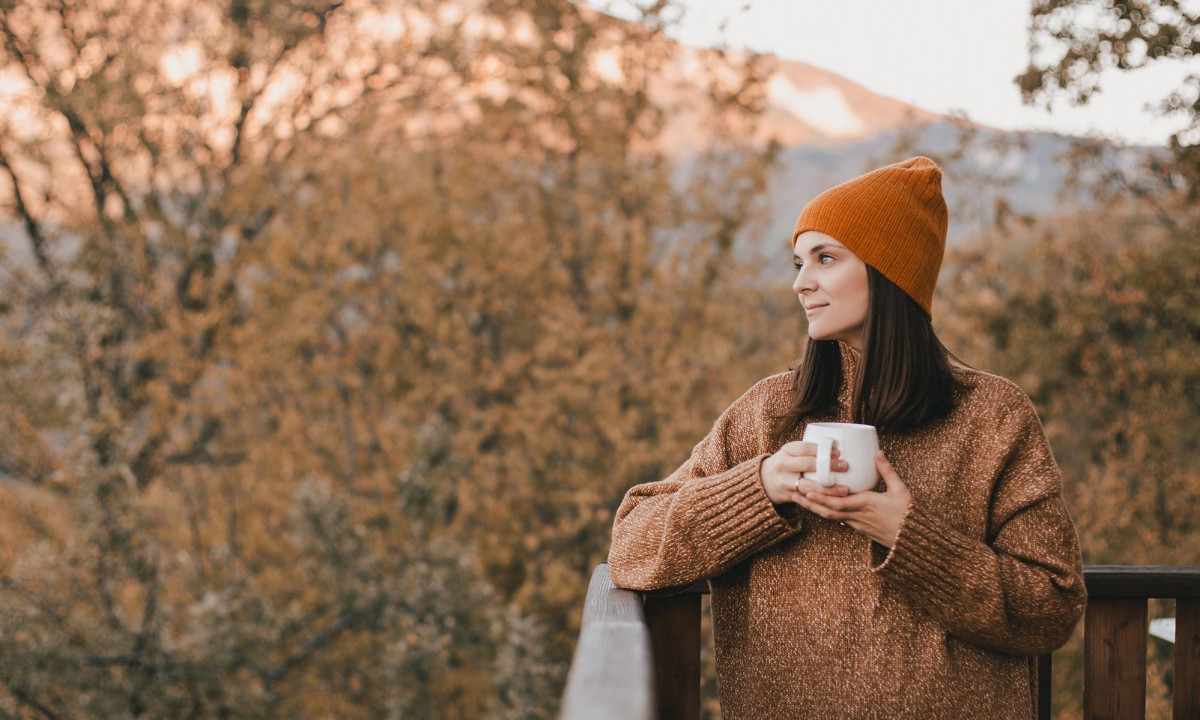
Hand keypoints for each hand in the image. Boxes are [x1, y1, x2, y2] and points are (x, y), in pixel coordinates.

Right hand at [760, 441, 847, 504]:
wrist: (763, 480)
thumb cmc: (786, 463)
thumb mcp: (791, 452)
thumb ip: (808, 451)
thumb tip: (837, 449)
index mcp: (786, 450)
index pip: (804, 448)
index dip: (821, 450)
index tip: (838, 452)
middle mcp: (783, 465)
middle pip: (808, 465)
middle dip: (829, 466)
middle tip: (845, 467)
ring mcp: (784, 482)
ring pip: (809, 486)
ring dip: (829, 488)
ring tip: (846, 489)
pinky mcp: (788, 496)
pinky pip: (808, 498)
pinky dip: (822, 499)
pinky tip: (835, 500)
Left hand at [794, 450, 911, 547]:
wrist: (912, 540)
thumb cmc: (908, 514)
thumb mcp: (900, 490)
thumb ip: (887, 471)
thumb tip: (877, 452)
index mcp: (866, 504)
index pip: (839, 502)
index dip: (822, 498)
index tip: (808, 491)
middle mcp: (858, 515)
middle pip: (829, 511)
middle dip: (811, 504)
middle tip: (794, 495)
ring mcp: (857, 524)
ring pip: (832, 517)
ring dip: (815, 509)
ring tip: (801, 501)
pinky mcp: (859, 528)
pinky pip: (839, 520)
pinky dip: (827, 514)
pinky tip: (819, 507)